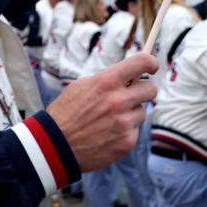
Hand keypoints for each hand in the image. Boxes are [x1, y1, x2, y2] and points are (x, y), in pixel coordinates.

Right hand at [48, 53, 157, 170]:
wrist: (55, 144)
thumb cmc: (66, 112)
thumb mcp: (81, 86)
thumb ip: (107, 80)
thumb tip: (129, 76)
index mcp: (106, 81)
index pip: (141, 62)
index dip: (150, 62)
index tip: (151, 66)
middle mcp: (118, 100)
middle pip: (150, 89)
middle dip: (144, 90)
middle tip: (133, 94)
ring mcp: (124, 122)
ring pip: (141, 112)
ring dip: (130, 113)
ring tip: (109, 119)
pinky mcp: (127, 142)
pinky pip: (134, 131)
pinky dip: (124, 132)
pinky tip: (107, 134)